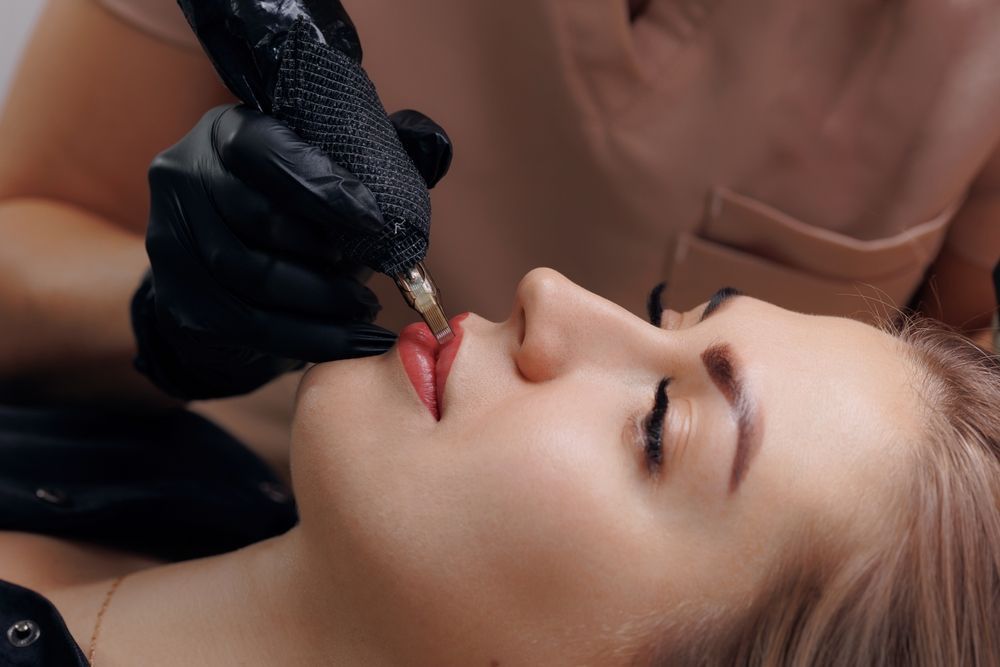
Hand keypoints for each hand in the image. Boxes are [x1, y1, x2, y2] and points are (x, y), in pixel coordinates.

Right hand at [132, 104, 451, 399]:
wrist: (224, 277)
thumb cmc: (292, 214)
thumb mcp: (325, 174)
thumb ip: (370, 154)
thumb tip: (430, 146)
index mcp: (227, 132)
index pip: (269, 152)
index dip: (325, 188)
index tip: (378, 222)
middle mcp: (185, 177)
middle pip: (262, 221)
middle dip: (330, 255)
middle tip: (379, 278)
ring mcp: (171, 241)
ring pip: (256, 279)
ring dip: (325, 302)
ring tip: (367, 311)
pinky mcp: (179, 301)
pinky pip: (252, 327)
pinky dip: (313, 339)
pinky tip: (354, 341)